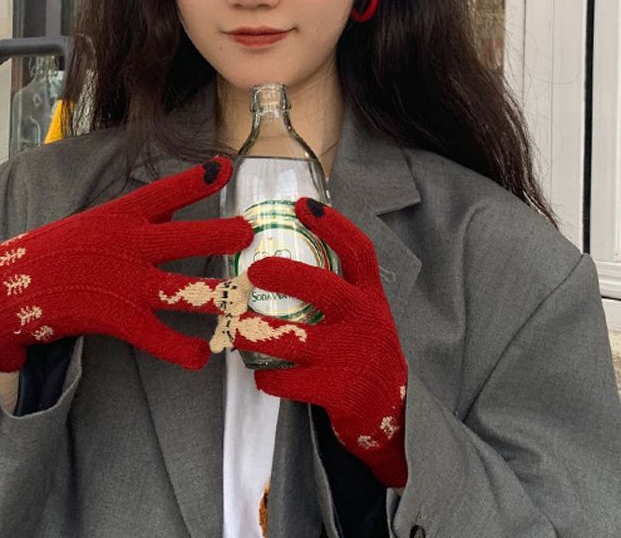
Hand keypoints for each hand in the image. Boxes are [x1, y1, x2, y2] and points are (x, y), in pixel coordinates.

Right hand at [0, 158, 252, 372]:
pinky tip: (203, 354)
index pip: (163, 193)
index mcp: (123, 216)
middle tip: (248, 233)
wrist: (16, 287)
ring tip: (245, 301)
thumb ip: (146, 214)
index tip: (225, 168)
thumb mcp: (104, 220)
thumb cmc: (66, 249)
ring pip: (180, 290)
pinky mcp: (117, 318)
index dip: (195, 180)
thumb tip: (185, 200)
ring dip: (216, 297)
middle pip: (181, 239)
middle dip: (218, 236)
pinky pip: (157, 337)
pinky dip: (182, 348)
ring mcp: (124, 283)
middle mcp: (128, 246)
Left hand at [231, 198, 407, 487]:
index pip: (359, 252)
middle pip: (324, 287)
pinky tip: (260, 374)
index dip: (332, 225)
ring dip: (254, 331)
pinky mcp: (340, 391)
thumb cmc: (363, 356)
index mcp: (371, 298)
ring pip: (292, 338)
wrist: (392, 417)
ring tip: (231, 327)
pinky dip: (268, 378)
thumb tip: (288, 256)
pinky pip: (289, 380)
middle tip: (252, 271)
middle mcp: (366, 321)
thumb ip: (338, 291)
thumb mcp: (363, 317)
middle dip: (284, 275)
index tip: (301, 204)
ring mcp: (354, 357)